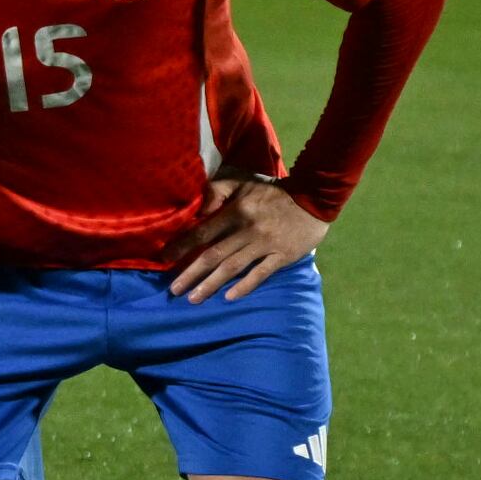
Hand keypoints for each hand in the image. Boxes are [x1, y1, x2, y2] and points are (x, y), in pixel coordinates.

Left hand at [169, 176, 328, 301]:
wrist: (315, 197)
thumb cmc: (273, 191)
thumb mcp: (243, 181)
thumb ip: (217, 190)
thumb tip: (197, 209)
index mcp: (236, 212)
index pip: (203, 232)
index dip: (182, 247)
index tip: (165, 259)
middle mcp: (248, 230)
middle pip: (214, 256)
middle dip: (191, 274)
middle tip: (173, 290)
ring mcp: (266, 245)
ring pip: (233, 268)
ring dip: (211, 285)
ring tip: (193, 298)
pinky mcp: (283, 256)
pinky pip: (261, 274)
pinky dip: (244, 286)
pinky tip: (229, 297)